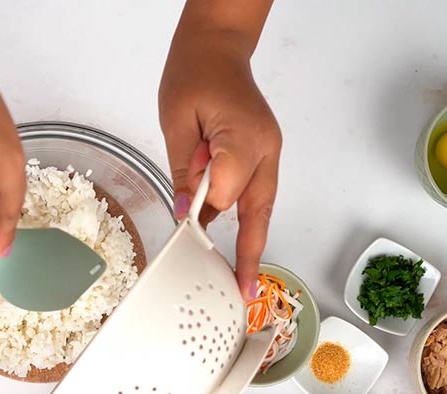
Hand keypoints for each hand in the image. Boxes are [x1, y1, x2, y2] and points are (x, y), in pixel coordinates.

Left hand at [159, 13, 280, 299]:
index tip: (186, 229)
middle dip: (251, 253)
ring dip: (247, 239)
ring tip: (238, 278)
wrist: (216, 50)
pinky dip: (240, 218)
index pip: (226, 190)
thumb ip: (183, 169)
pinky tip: (225, 242)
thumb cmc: (195, 75)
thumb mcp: (177, 122)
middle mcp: (265, 150)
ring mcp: (269, 154)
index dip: (203, 211)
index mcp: (245, 137)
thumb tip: (183, 211)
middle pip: (258, 210)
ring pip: (260, 207)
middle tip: (245, 290)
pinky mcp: (263, 157)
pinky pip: (253, 195)